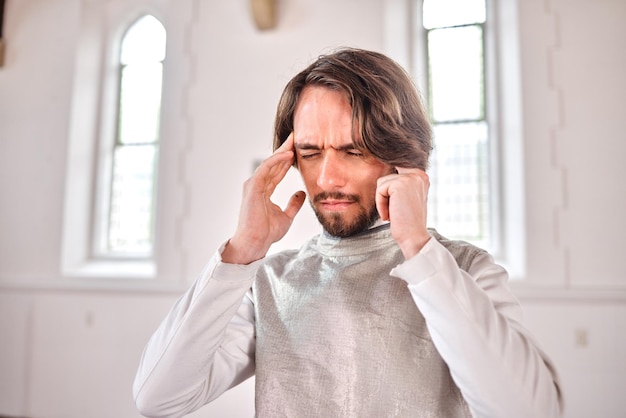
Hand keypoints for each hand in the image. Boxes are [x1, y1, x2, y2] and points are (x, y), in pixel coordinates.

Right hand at [222, 134, 305, 263]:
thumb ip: (293, 204)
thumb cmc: (266, 233)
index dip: (287, 160)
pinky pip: (266, 169)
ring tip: (294, 140)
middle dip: (285, 149)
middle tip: (297, 136)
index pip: (277, 170)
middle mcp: (256, 184)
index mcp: (263, 190)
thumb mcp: (286, 216)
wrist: (255, 243)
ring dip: (282, 151)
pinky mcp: (252, 187)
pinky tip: (288, 154)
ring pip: (269, 163)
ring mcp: (253, 185)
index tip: (298, 149)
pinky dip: (276, 160)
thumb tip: (301, 194)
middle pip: (273, 163)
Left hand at [376, 167, 430, 259]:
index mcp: (421, 177)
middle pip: (386, 179)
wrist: (414, 237)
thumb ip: (400, 185)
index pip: (395, 174)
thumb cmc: (408, 222)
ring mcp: (410, 178)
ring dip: (383, 202)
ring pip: (382, 184)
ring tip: (395, 214)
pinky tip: (391, 215)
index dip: (389, 192)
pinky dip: (381, 205)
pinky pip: (380, 191)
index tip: (398, 205)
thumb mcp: (407, 198)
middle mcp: (418, 174)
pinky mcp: (399, 184)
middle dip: (386, 198)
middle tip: (397, 212)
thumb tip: (384, 175)